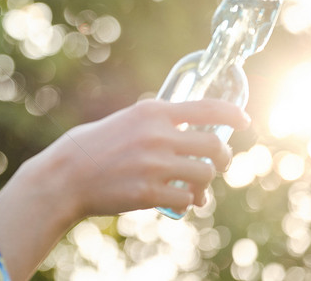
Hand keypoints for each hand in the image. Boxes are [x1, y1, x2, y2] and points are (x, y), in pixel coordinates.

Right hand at [0, 98, 249, 280]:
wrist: (65, 176)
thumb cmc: (92, 147)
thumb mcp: (125, 121)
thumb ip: (155, 124)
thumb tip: (189, 133)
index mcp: (152, 111)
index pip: (207, 108)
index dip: (233, 115)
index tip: (244, 121)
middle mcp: (157, 135)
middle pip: (214, 146)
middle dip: (223, 158)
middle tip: (218, 164)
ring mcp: (155, 165)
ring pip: (205, 174)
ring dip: (205, 183)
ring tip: (196, 188)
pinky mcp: (149, 193)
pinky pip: (187, 199)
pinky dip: (189, 202)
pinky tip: (182, 202)